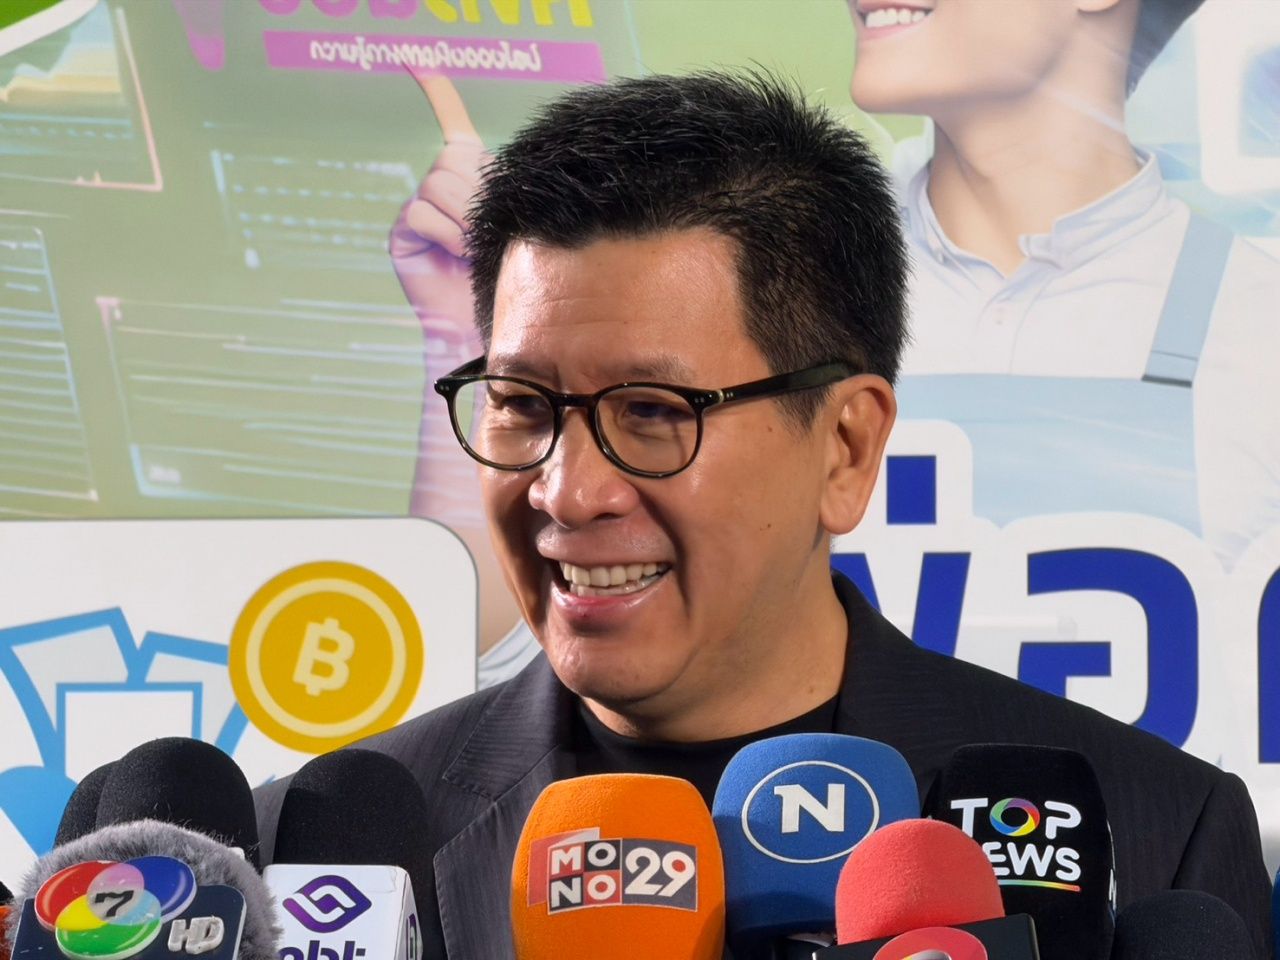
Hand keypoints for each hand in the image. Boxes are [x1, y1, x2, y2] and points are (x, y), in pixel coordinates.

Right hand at [390, 74, 487, 347]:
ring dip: (464, 219)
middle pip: (453, 159)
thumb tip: (468, 158)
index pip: (451, 122)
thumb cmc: (506, 275)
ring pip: (439, 184)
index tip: (414, 61)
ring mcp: (419, 207)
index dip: (437, 92)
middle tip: (485, 232)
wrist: (483, 323)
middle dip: (476, 195)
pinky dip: (445, 235)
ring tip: (473, 248)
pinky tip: (454, 256)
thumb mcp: (511, 222)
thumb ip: (491, 186)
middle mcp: (441, 185)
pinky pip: (422, 212)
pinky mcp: (404, 231)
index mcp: (470, 174)